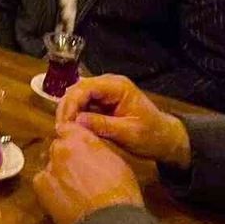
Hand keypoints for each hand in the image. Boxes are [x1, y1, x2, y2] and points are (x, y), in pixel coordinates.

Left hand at [33, 123, 144, 223]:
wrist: (109, 219)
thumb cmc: (120, 191)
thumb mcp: (116, 160)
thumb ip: (97, 148)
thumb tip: (91, 147)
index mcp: (81, 138)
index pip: (67, 128)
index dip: (71, 137)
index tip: (76, 145)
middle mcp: (62, 148)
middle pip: (57, 146)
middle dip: (65, 155)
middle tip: (78, 169)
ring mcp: (50, 166)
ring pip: (50, 163)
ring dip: (58, 170)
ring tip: (72, 185)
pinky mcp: (41, 185)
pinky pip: (41, 179)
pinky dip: (50, 185)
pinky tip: (63, 195)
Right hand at [57, 75, 191, 167]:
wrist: (164, 138)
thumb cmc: (151, 135)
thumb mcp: (128, 133)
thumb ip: (103, 125)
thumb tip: (75, 122)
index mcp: (118, 86)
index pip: (86, 88)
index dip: (71, 104)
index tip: (64, 124)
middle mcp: (109, 84)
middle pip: (78, 89)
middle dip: (67, 107)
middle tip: (60, 129)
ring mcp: (104, 92)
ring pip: (77, 96)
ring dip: (69, 111)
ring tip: (63, 130)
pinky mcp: (102, 102)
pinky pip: (83, 104)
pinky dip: (75, 115)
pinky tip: (71, 128)